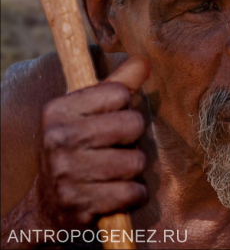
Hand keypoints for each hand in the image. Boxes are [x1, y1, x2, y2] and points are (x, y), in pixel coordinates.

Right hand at [37, 55, 149, 228]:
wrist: (47, 203)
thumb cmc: (78, 146)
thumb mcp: (90, 110)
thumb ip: (119, 83)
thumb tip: (144, 62)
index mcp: (58, 109)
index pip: (120, 93)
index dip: (123, 107)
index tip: (109, 118)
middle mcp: (57, 139)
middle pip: (133, 125)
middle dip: (133, 138)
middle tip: (116, 146)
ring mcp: (65, 174)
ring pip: (135, 161)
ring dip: (134, 168)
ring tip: (116, 170)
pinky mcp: (78, 205)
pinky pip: (131, 193)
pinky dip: (133, 194)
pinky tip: (117, 192)